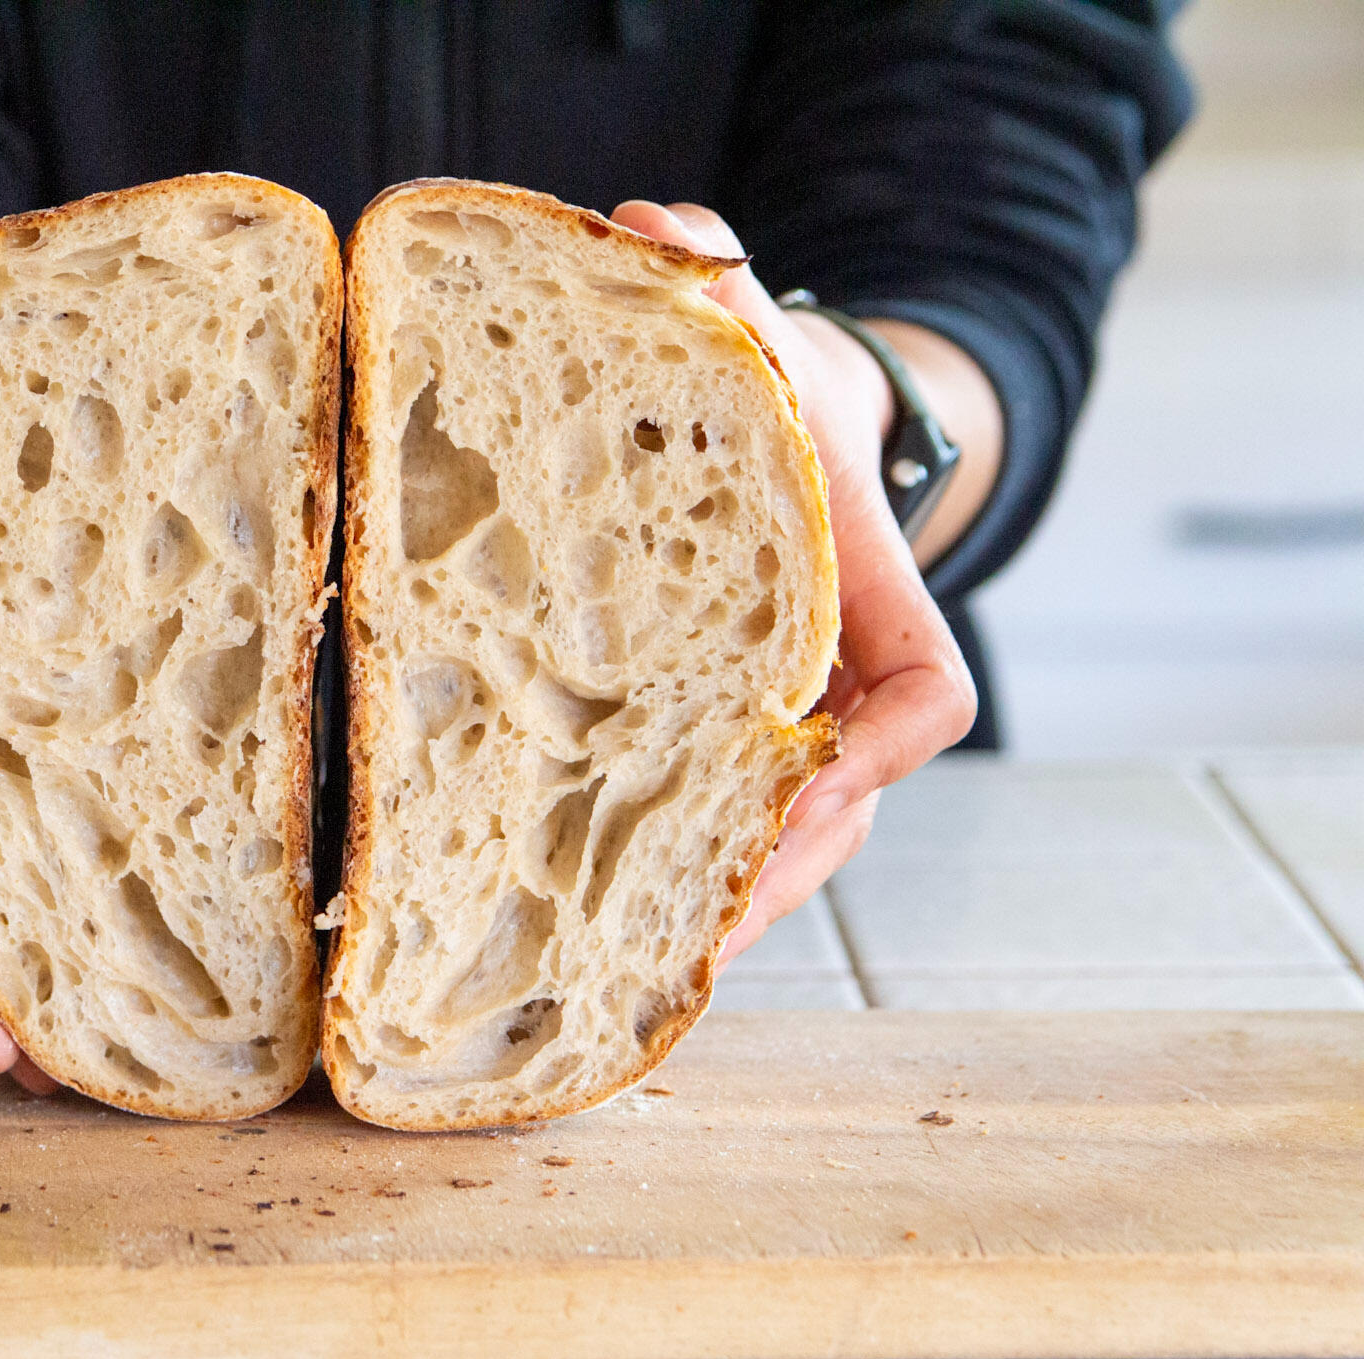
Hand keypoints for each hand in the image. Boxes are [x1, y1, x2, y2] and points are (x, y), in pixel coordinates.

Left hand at [609, 201, 978, 966]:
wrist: (776, 416)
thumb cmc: (767, 377)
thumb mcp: (741, 313)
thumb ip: (705, 264)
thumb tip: (643, 232)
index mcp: (863, 583)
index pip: (922, 692)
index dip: (877, 754)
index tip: (810, 782)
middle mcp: (838, 666)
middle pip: (848, 807)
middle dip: (778, 873)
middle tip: (694, 936)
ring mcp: (787, 707)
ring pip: (784, 832)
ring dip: (724, 898)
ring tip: (636, 961)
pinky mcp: (723, 726)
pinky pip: (721, 815)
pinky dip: (679, 868)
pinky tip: (600, 915)